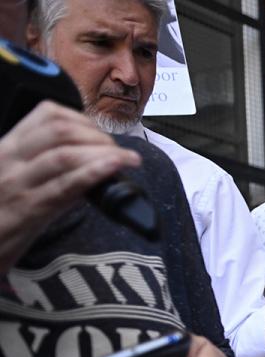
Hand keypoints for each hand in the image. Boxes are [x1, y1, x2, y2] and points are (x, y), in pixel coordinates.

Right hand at [0, 101, 140, 272]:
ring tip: (128, 159)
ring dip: (104, 152)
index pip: (47, 114)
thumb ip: (47, 163)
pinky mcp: (30, 209)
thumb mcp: (15, 175)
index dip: (83, 120)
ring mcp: (19, 183)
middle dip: (98, 137)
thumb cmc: (1, 210)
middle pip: (61, 130)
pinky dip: (94, 172)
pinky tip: (115, 167)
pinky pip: (65, 185)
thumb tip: (93, 158)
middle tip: (117, 151)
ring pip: (65, 154)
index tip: (101, 135)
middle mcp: (11, 159)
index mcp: (9, 146)